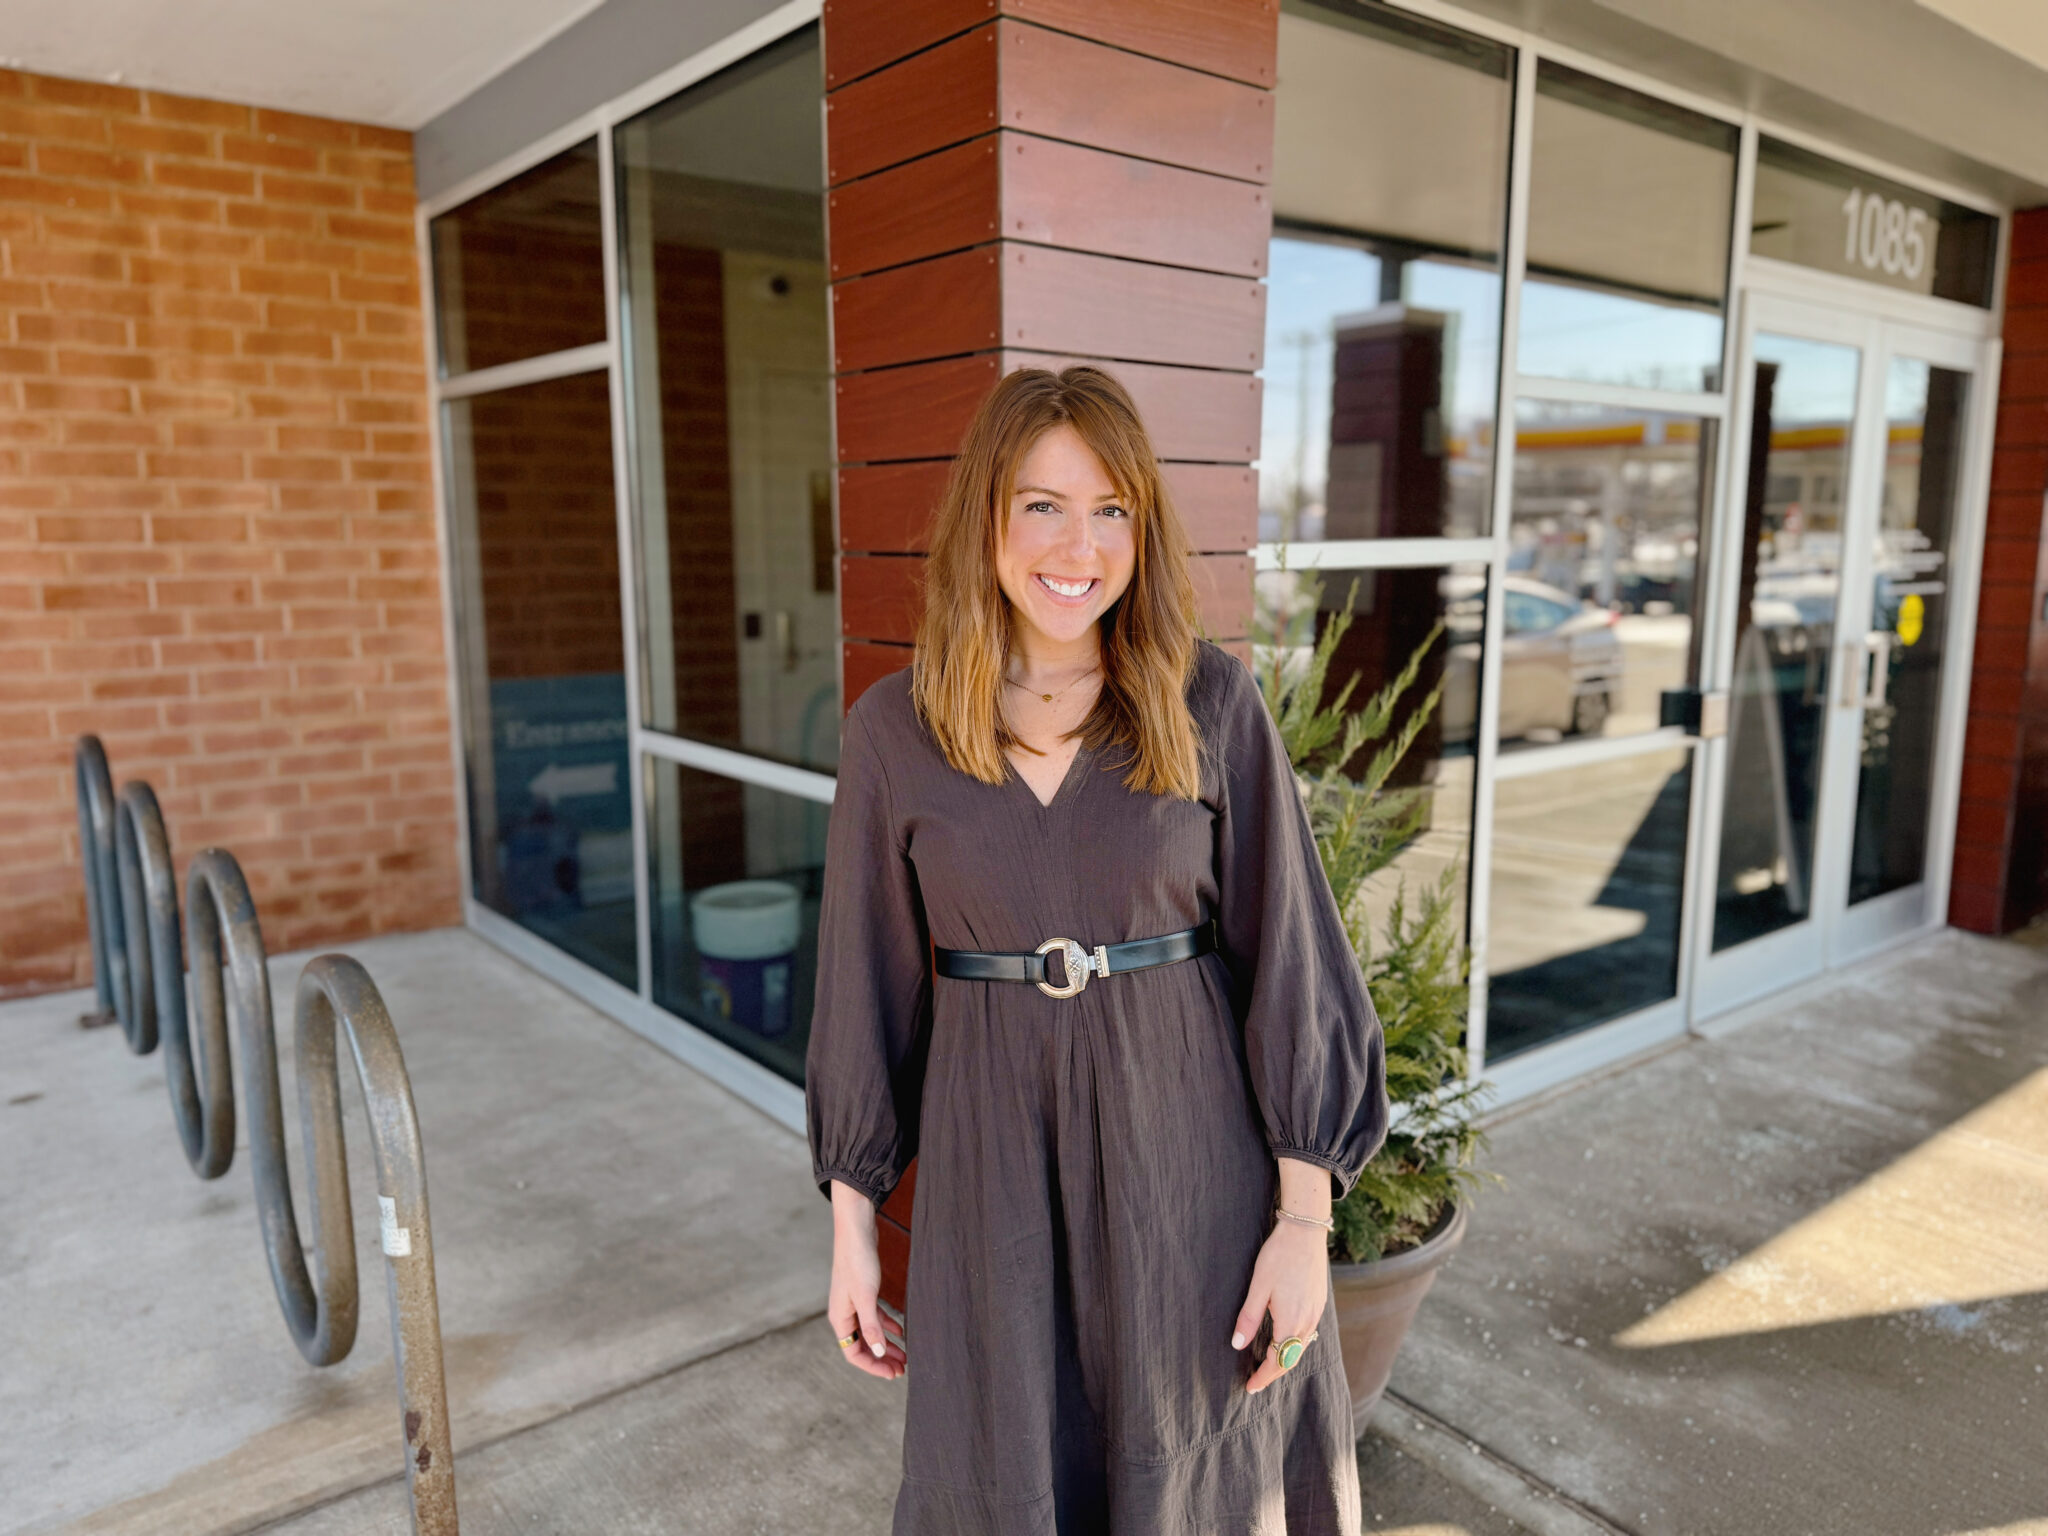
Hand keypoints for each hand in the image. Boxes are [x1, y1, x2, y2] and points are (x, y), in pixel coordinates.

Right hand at [828, 1180, 905, 1380]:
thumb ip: (871, 1326)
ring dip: (886, 1344)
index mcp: (840, 1318)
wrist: (856, 1229)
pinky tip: (901, 1330)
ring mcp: (853, 1302)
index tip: (893, 1373)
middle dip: (881, 1359)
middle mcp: (844, 1313)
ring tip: (905, 1356)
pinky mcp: (863, 1291)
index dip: (873, 1366)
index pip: (853, 1353)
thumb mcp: (866, 1297)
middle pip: (862, 1345)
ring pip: (870, 1332)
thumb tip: (879, 1353)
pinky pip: (874, 1316)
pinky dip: (887, 1325)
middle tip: (902, 1369)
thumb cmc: (857, 1261)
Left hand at [1231, 1218, 1327, 1394]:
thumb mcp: (1258, 1286)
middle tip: (1256, 1382)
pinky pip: (1307, 1334)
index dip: (1262, 1376)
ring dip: (1285, 1361)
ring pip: (1301, 1348)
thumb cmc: (1278, 1256)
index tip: (1250, 1387)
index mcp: (1290, 1321)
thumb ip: (1249, 1317)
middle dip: (1273, 1374)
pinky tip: (1285, 1341)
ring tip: (1268, 1366)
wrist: (1305, 1232)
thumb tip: (1237, 1344)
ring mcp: (1316, 1313)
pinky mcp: (1319, 1304)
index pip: (1276, 1361)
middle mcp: (1307, 1321)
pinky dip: (1295, 1346)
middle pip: (1291, 1359)